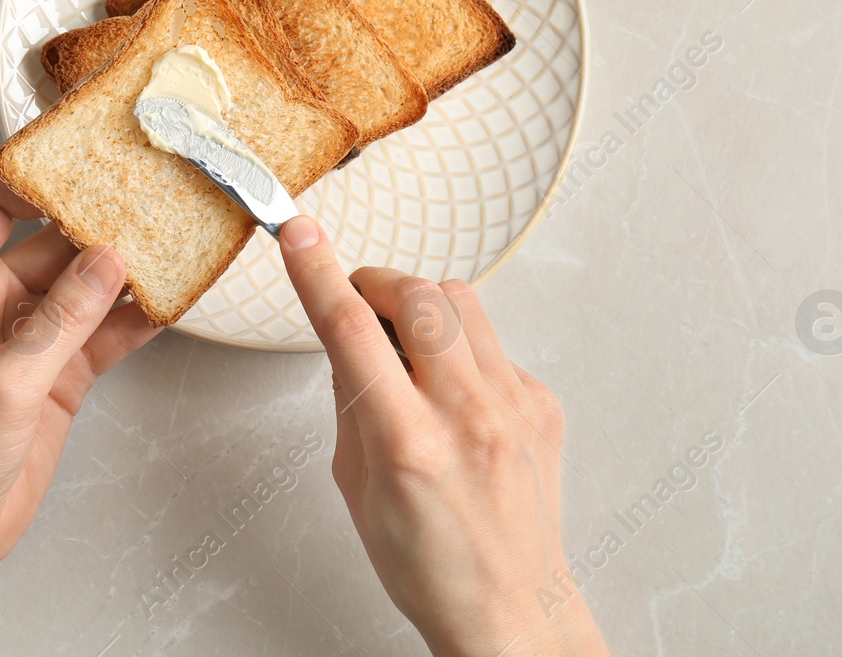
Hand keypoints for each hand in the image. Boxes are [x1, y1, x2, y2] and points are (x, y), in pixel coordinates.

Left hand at [0, 174, 159, 589]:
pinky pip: (104, 329)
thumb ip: (61, 320)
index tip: (86, 160)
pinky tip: (170, 301)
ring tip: (176, 240)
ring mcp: (30, 337)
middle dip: (101, 221)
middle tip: (153, 198)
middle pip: (53, 239)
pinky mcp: (59, 371)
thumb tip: (108, 260)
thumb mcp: (3, 386)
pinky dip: (136, 317)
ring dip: (127, 269)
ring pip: (87, 284)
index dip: (34, 176)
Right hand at [278, 216, 609, 656]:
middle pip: (418, 297)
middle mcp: (468, 417)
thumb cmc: (427, 562)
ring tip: (408, 347)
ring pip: (463, 302)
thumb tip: (348, 337)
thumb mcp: (356, 486)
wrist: (509, 607)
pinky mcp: (542, 403)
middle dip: (377, 283)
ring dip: (422, 307)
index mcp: (408, 443)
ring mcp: (514, 406)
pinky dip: (461, 349)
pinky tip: (452, 391)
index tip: (298, 233)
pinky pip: (492, 342)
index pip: (352, 331)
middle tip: (359, 302)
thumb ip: (351, 402)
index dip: (318, 272)